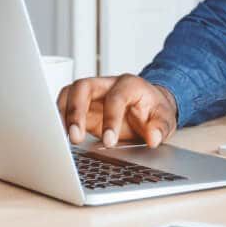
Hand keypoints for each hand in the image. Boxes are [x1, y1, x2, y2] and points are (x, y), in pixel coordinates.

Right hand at [57, 74, 178, 147]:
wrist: (149, 108)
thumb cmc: (155, 111)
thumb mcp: (165, 119)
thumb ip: (160, 128)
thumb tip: (153, 138)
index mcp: (129, 85)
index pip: (115, 98)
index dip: (111, 119)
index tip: (109, 141)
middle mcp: (107, 85)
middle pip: (83, 87)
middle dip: (77, 112)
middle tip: (76, 137)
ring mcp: (92, 93)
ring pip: (69, 93)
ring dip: (64, 115)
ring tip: (65, 138)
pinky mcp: (82, 105)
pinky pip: (65, 105)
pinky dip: (60, 119)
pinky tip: (61, 135)